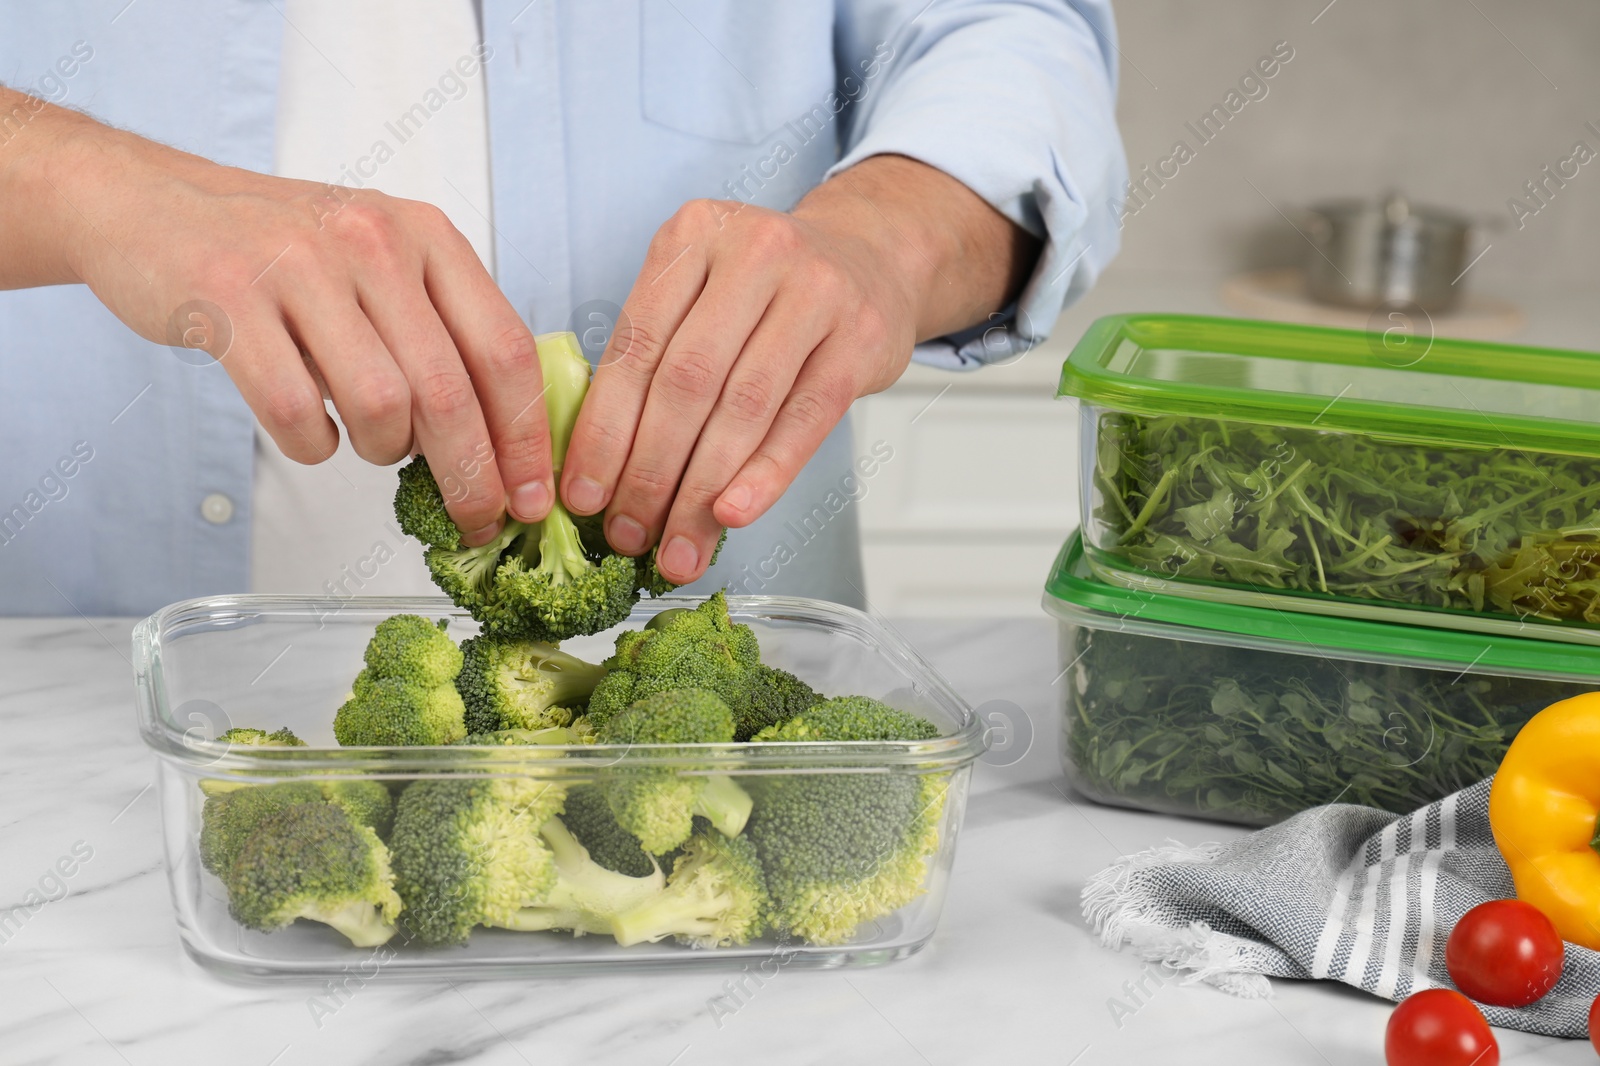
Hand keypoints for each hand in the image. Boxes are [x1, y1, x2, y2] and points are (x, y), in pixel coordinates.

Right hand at [2, 93, 550, 544]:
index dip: (525, 437)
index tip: (533, 496)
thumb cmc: (281, 252)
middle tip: (476, 519)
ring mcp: (299, 264)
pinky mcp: (229, 298)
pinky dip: (313, 445)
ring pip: (381, 405)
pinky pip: (296, 411)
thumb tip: (504, 445)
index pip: (506, 351)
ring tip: (371, 444)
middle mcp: (373, 240)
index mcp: (426, 235)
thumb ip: (443, 329)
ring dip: (384, 452)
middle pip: (450, 391)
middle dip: (472, 476)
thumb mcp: (383, 264)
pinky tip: (315, 431)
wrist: (152, 206)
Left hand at [560, 154, 1040, 583]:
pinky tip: (732, 515)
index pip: (637, 347)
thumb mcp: (703, 294)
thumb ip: (656, 360)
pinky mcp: (861, 337)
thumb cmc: (767, 294)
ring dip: (701, 489)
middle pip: (687, 381)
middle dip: (650, 471)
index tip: (583, 498)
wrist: (869, 257)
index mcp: (693, 235)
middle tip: (629, 535)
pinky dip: (764, 475)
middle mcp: (754, 251)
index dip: (604, 431)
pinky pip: (805, 420)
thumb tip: (603, 476)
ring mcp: (816, 290)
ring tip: (678, 546)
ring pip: (743, 407)